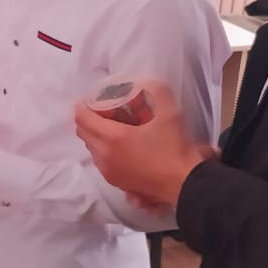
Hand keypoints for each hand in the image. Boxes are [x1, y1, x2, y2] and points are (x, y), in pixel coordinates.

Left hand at [73, 82, 209, 206]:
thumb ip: (157, 91)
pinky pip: (101, 162)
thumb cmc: (175, 149)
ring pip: (91, 149)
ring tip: (116, 128)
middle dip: (90, 119)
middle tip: (106, 111)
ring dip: (97, 136)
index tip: (93, 99)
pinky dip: (105, 151)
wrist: (186, 185)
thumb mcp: (170, 113)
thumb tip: (146, 82)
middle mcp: (103, 156)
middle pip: (83, 133)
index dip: (84, 105)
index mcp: (111, 138)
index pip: (81, 118)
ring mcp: (108, 172)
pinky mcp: (116, 184)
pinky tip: (124, 147)